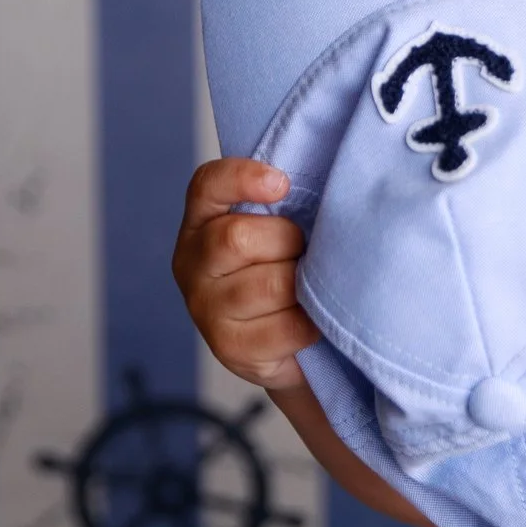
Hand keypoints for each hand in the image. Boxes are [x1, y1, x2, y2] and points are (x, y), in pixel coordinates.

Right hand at [172, 158, 319, 390]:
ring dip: (302, 284)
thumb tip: (333, 187)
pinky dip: (311, 322)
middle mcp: (192, 262)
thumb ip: (285, 204)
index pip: (206, 186)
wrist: (284, 344)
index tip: (281, 184)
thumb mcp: (277, 228)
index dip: (241, 179)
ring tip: (307, 288)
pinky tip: (311, 319)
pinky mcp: (229, 347)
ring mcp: (205, 308)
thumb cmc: (284, 268)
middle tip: (303, 253)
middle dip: (287, 242)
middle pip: (238, 237)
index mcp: (202, 221)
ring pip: (270, 284)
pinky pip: (287, 326)